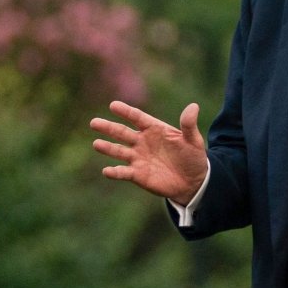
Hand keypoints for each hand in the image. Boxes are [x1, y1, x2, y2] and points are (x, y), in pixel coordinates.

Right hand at [90, 101, 207, 203]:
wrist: (193, 182)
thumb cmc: (193, 157)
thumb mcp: (193, 141)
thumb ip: (189, 125)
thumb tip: (193, 106)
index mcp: (154, 129)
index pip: (137, 118)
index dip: (126, 112)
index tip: (113, 105)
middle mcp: (142, 142)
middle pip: (122, 133)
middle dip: (108, 128)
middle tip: (94, 122)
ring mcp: (138, 158)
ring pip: (118, 151)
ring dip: (107, 148)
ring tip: (96, 144)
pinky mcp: (137, 174)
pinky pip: (123, 172)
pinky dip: (115, 172)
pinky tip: (107, 171)